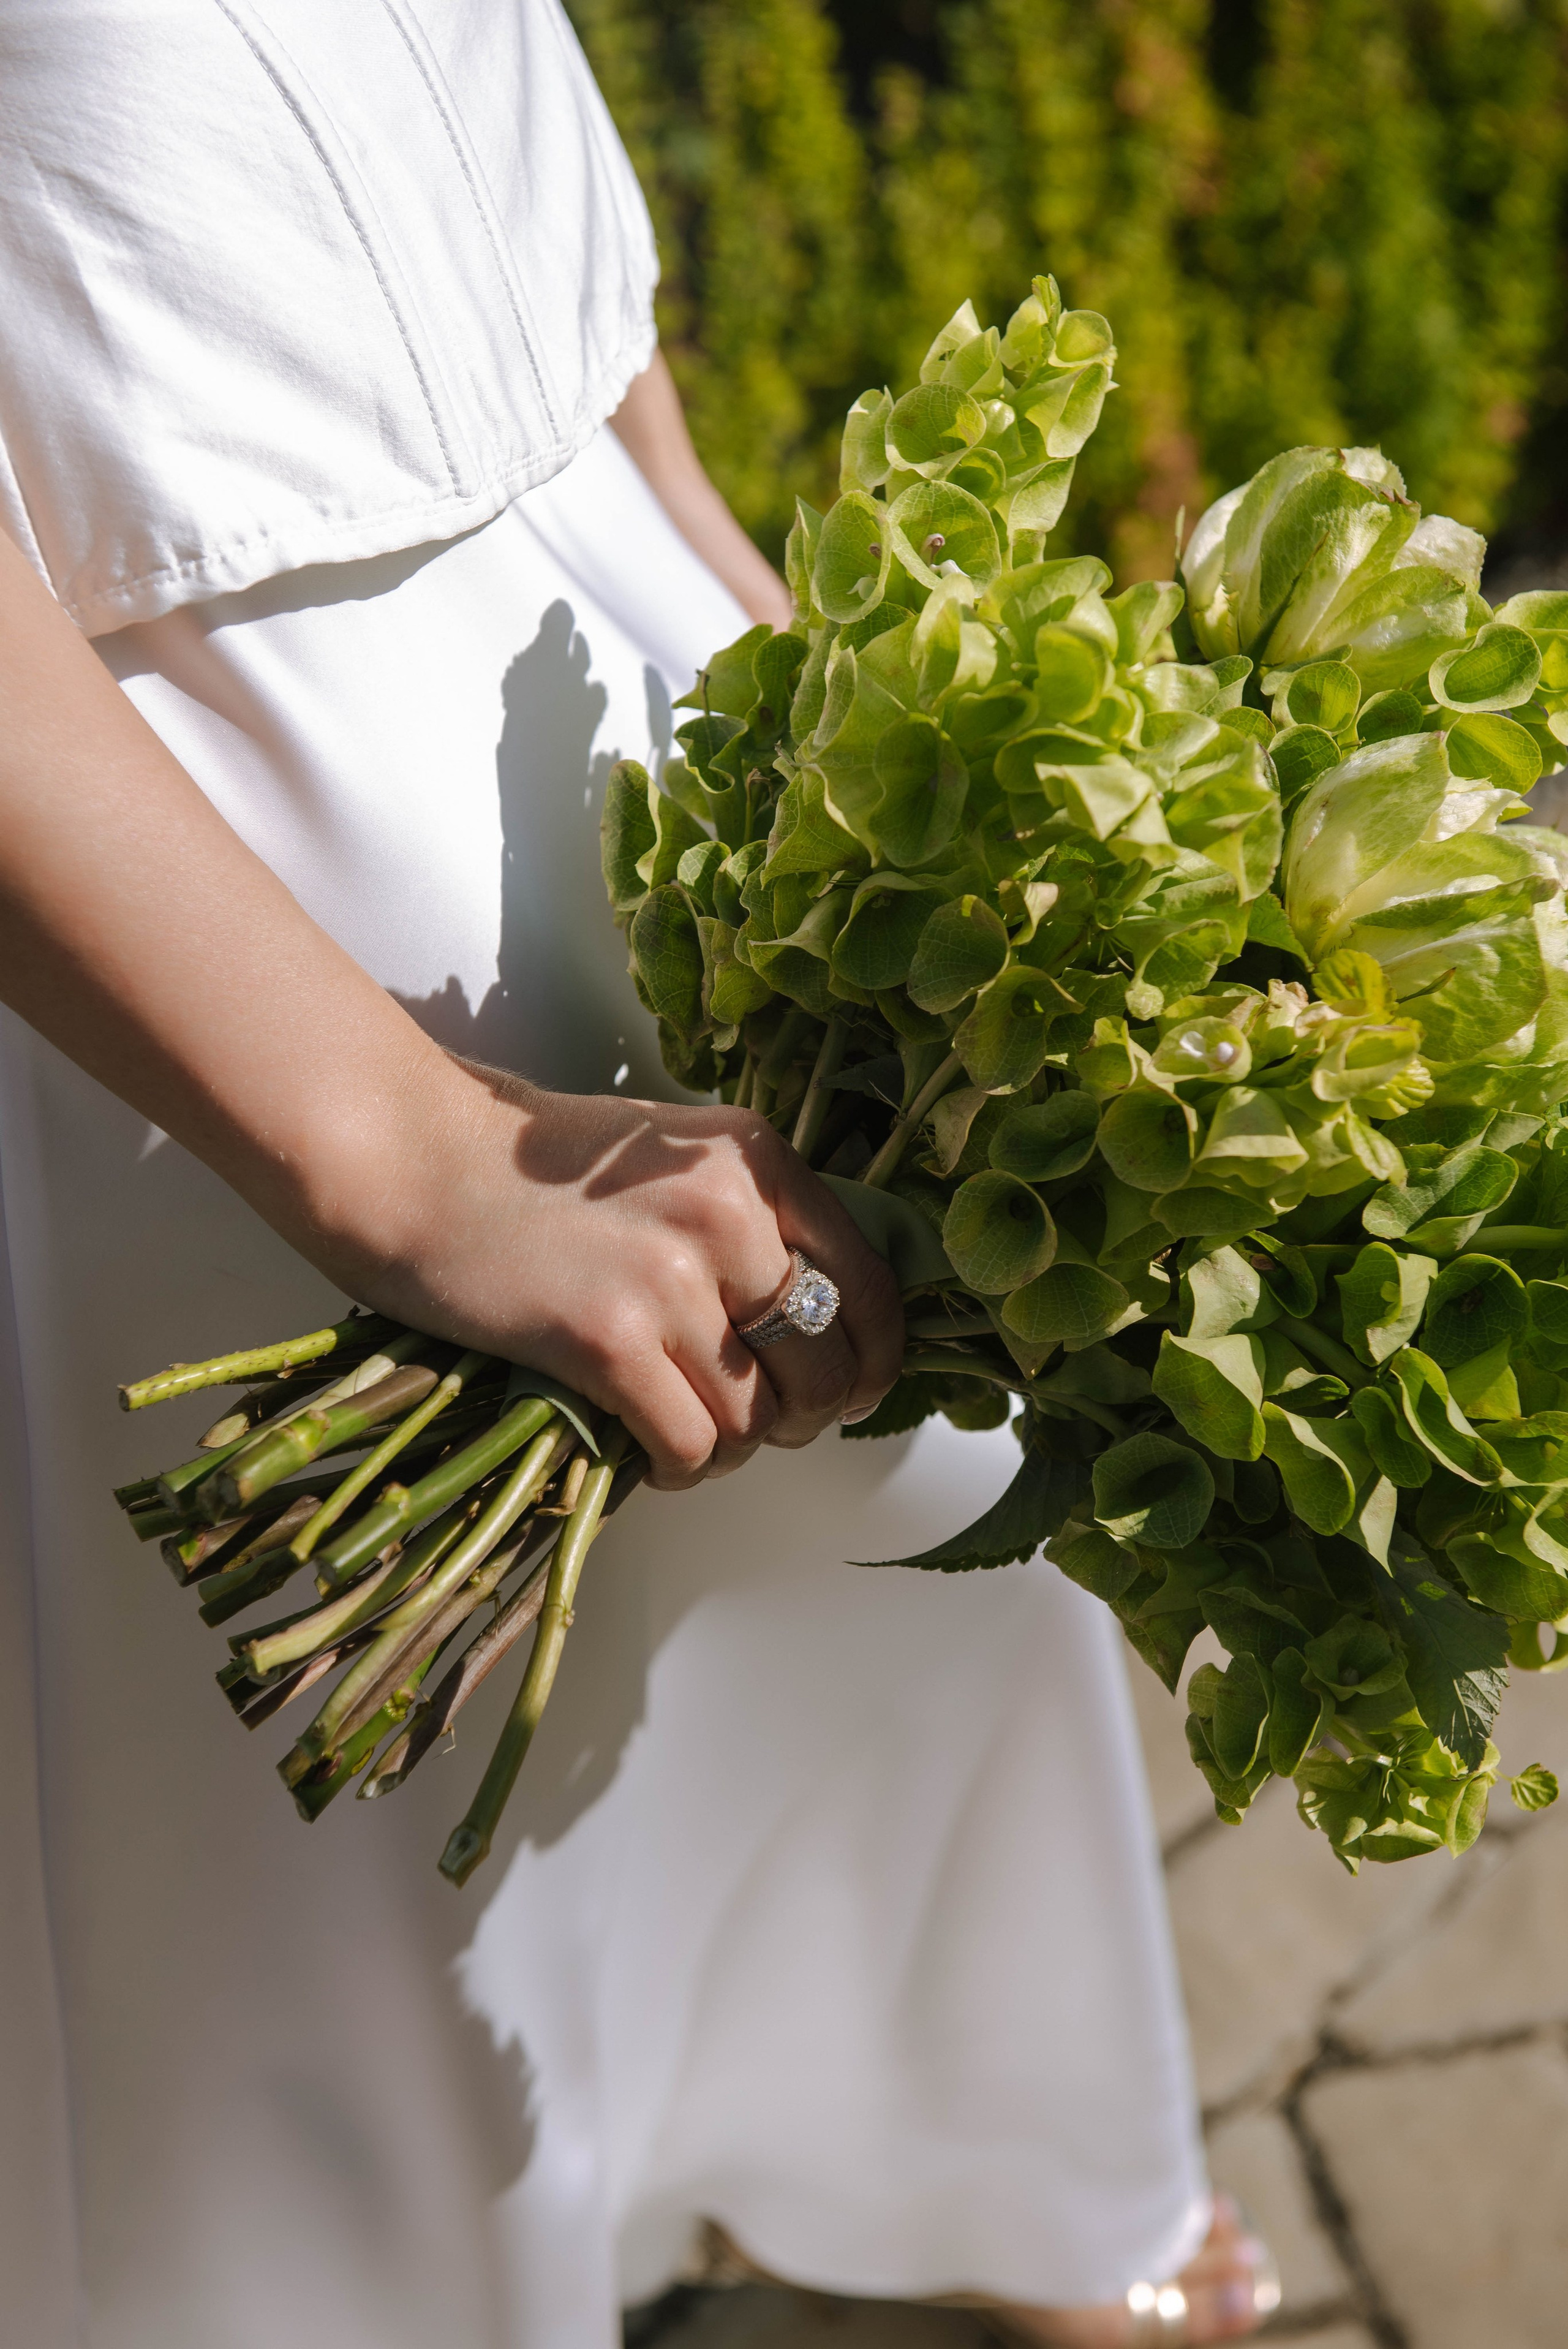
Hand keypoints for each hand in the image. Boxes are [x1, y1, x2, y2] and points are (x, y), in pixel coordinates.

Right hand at [332, 1057, 904, 1491]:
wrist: (415, 1160)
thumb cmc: (536, 1168)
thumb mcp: (672, 1160)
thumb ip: (752, 1220)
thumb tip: (822, 1326)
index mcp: (756, 1161)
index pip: (871, 1288)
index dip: (871, 1363)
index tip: (850, 1392)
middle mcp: (728, 1213)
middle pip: (825, 1367)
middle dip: (800, 1416)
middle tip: (757, 1421)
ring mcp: (669, 1278)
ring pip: (756, 1420)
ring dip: (729, 1446)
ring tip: (684, 1427)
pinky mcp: (606, 1340)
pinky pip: (690, 1444)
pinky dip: (677, 1465)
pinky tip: (646, 1447)